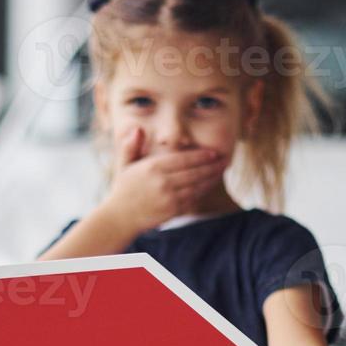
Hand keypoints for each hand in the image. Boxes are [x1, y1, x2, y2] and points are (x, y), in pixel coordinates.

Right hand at [103, 127, 229, 231]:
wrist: (120, 218)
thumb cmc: (123, 189)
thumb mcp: (123, 164)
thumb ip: (130, 145)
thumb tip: (136, 128)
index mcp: (153, 167)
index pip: (183, 159)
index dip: (201, 156)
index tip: (213, 153)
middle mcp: (163, 182)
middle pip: (195, 172)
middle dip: (212, 166)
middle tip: (225, 160)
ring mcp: (169, 197)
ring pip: (197, 185)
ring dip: (212, 178)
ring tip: (222, 170)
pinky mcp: (173, 210)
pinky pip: (193, 198)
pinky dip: (203, 191)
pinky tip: (210, 184)